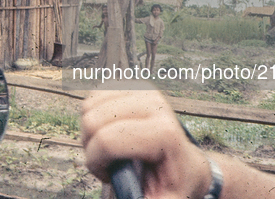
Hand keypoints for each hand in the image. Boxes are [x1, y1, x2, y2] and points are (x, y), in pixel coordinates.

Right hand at [81, 88, 210, 198]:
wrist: (186, 164)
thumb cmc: (174, 185)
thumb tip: (125, 193)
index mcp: (164, 133)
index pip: (106, 140)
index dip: (96, 162)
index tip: (109, 175)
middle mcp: (155, 104)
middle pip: (92, 120)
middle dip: (91, 147)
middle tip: (109, 162)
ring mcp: (143, 90)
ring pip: (88, 107)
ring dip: (90, 133)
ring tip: (110, 148)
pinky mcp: (132, 85)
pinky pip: (92, 97)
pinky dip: (92, 117)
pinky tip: (109, 130)